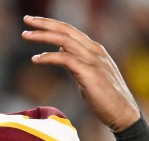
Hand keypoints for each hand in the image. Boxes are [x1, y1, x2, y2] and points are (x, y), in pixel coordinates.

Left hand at [21, 15, 139, 131]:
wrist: (123, 113)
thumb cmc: (105, 98)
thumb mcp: (87, 75)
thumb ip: (75, 63)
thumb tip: (61, 54)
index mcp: (94, 49)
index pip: (70, 30)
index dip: (52, 24)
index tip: (34, 22)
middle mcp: (94, 50)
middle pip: (66, 30)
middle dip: (45, 23)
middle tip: (26, 19)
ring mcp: (93, 61)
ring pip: (65, 41)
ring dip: (43, 36)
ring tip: (25, 35)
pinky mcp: (90, 74)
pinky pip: (66, 59)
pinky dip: (49, 57)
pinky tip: (36, 59)